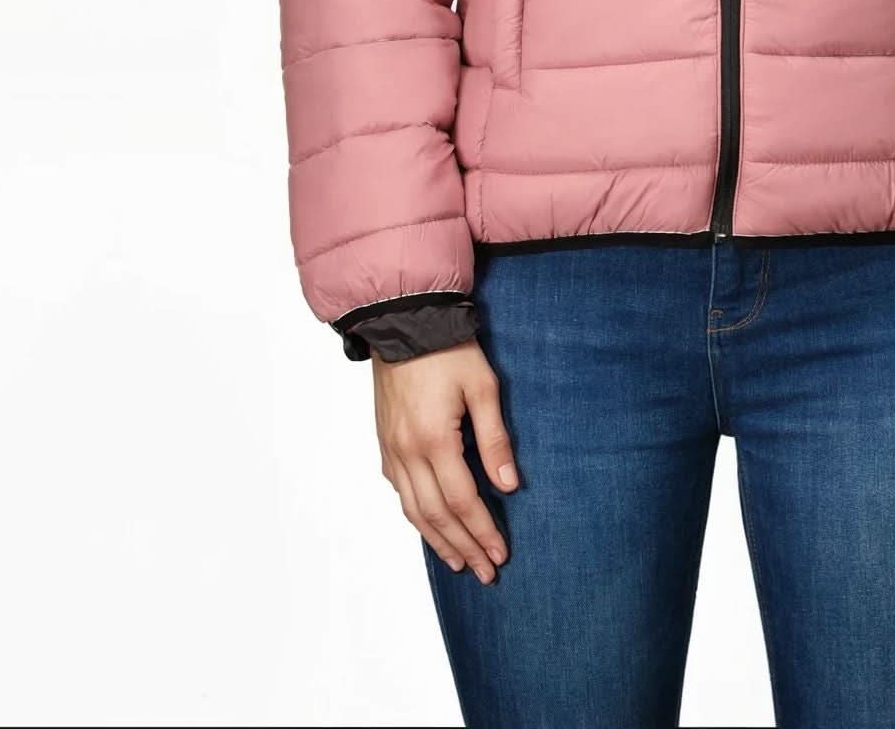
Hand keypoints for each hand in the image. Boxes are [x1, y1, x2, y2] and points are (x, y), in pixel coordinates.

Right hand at [372, 340, 518, 582]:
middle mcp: (407, 452)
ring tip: (459, 561)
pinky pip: (399, 491)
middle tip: (485, 572)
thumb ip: (496, 438)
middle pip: (437, 515)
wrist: (403, 322)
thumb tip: (509, 486)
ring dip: (437, 539)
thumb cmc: (448, 349)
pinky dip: (416, 515)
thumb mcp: (483, 386)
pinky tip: (429, 524)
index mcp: (434, 440)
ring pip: (413, 509)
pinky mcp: (385, 442)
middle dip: (463, 546)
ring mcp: (391, 449)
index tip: (500, 554)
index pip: (463, 500)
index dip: (483, 531)